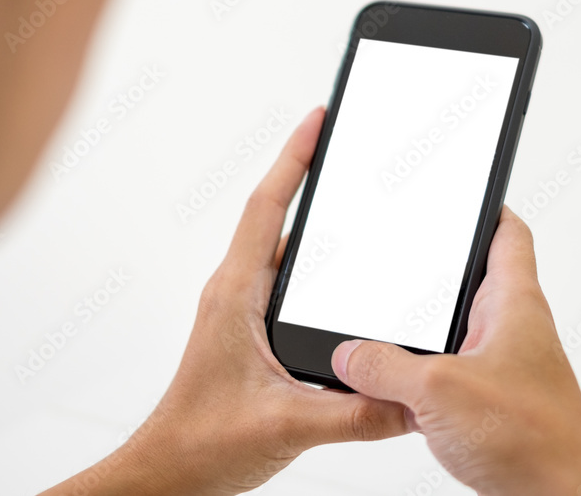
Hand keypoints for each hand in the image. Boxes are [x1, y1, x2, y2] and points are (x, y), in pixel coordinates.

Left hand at [42, 108, 408, 495]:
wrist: (170, 472)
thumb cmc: (202, 442)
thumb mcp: (287, 425)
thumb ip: (354, 414)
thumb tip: (410, 400)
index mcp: (237, 294)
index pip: (267, 208)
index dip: (293, 158)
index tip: (318, 119)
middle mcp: (237, 292)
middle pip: (276, 215)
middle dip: (308, 175)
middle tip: (346, 146)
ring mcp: (242, 311)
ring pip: (283, 252)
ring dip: (313, 223)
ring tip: (353, 203)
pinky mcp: (251, 332)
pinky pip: (286, 283)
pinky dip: (314, 268)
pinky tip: (342, 278)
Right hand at [331, 208, 580, 495]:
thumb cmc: (537, 442)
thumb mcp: (438, 391)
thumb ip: (384, 367)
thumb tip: (349, 354)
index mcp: (513, 305)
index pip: (508, 234)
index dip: (484, 208)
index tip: (459, 194)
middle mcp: (512, 331)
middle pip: (472, 282)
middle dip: (432, 275)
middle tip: (398, 262)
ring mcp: (504, 368)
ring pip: (456, 333)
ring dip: (423, 333)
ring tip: (382, 330)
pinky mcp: (493, 404)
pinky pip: (451, 375)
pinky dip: (423, 377)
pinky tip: (396, 390)